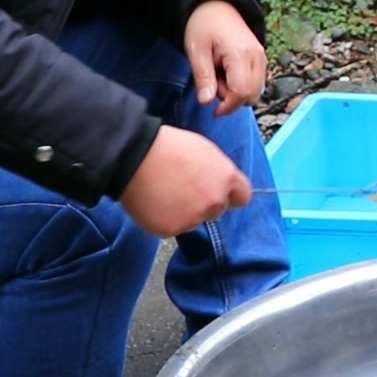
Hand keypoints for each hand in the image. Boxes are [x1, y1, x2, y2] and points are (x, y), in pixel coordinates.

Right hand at [119, 125, 251, 236]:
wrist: (133, 155)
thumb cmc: (166, 147)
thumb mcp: (204, 150)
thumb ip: (218, 172)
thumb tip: (221, 185)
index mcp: (226, 178)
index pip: (242, 198)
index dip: (229, 195)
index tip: (218, 193)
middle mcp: (215, 201)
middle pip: (216, 211)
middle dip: (203, 204)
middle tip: (181, 188)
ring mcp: (193, 218)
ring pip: (193, 221)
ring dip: (183, 212)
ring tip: (163, 191)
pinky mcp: (171, 229)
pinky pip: (171, 228)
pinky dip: (163, 219)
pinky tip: (153, 201)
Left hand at [184, 0, 265, 114]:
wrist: (217, 5)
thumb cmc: (204, 25)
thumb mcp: (196, 50)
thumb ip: (203, 77)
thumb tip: (207, 102)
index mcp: (240, 54)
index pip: (241, 93)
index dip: (228, 107)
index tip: (214, 111)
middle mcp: (257, 57)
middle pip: (252, 95)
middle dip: (232, 99)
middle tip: (214, 83)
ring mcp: (262, 57)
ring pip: (256, 91)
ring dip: (238, 92)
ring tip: (220, 75)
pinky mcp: (261, 58)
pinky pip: (257, 82)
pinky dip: (244, 84)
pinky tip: (229, 72)